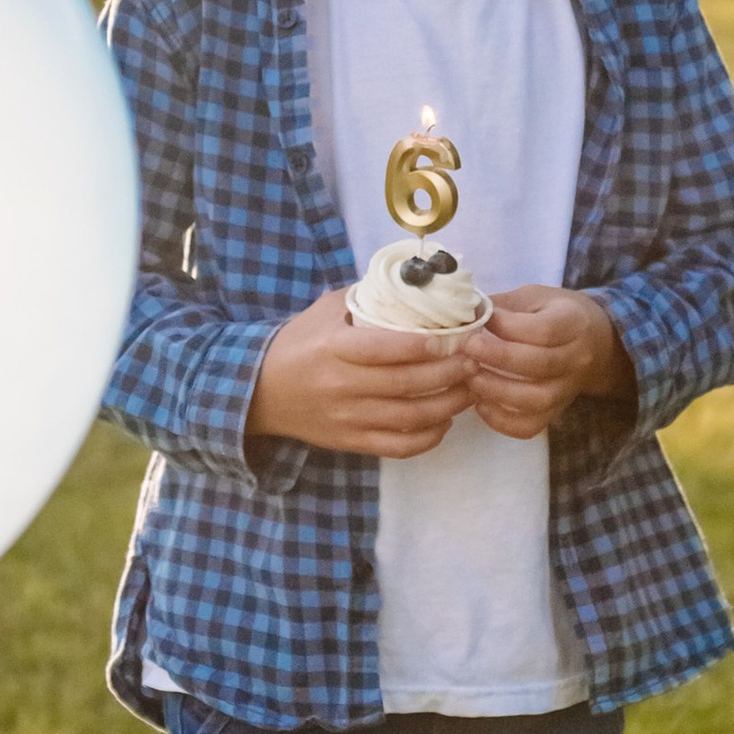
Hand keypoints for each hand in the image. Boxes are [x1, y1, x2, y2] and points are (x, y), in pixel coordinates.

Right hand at [248, 287, 476, 458]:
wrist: (259, 392)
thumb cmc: (299, 344)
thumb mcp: (325, 310)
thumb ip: (366, 298)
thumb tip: (415, 286)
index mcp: (335, 347)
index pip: (385, 349)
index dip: (424, 347)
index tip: (457, 338)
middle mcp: (342, 385)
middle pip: (406, 384)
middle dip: (449, 374)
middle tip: (474, 362)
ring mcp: (347, 417)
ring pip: (408, 418)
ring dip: (447, 406)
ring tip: (468, 390)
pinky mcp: (350, 442)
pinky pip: (397, 446)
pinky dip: (427, 438)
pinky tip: (443, 423)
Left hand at [462, 286, 630, 441]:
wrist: (594, 342)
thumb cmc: (554, 314)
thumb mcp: (535, 297)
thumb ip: (505, 304)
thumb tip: (469, 314)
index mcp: (574, 323)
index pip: (545, 329)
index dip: (510, 327)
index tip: (484, 319)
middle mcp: (577, 359)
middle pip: (541, 364)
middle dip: (499, 358)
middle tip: (468, 349)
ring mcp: (567, 389)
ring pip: (538, 399)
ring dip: (499, 391)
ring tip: (471, 378)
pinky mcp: (555, 411)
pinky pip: (531, 426)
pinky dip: (503, 421)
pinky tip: (481, 404)